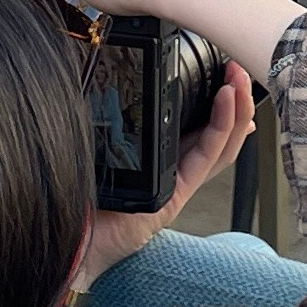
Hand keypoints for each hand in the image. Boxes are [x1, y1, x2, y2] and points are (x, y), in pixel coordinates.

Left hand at [71, 64, 257, 291]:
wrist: (66, 240)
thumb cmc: (72, 192)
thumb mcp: (94, 139)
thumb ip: (106, 113)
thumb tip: (102, 69)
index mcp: (152, 155)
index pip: (193, 122)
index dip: (214, 97)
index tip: (222, 69)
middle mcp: (169, 169)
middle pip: (214, 130)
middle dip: (232, 96)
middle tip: (239, 67)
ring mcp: (176, 183)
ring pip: (219, 142)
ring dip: (236, 107)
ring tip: (240, 77)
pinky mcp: (176, 196)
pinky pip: (207, 155)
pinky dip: (222, 126)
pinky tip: (228, 100)